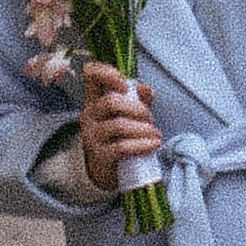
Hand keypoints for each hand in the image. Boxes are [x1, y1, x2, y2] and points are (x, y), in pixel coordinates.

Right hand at [78, 58, 163, 192]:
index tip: (125, 84)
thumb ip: (138, 100)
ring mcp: (93, 136)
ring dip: (143, 128)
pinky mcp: (100, 156)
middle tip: (150, 118)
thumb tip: (146, 89)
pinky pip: (121, 147)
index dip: (106, 73)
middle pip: (111, 102)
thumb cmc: (118, 138)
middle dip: (138, 109)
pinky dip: (142, 144)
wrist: (107, 172)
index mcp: (95, 100)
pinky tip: (153, 144)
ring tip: (155, 134)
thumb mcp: (128, 115)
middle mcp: (89, 115)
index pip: (91, 75)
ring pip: (118, 125)